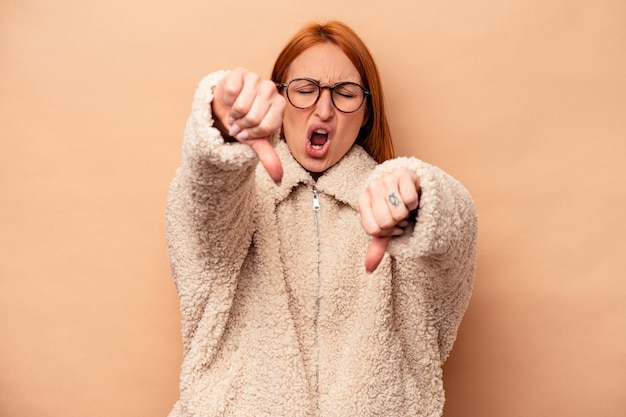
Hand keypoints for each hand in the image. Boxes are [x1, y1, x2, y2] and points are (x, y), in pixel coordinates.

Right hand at [212, 67, 285, 182]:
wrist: (228, 105)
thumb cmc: (245, 122)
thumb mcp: (256, 141)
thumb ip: (268, 157)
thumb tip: (278, 179)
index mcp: (280, 105)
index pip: (266, 126)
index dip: (252, 134)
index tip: (246, 133)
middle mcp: (271, 89)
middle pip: (253, 117)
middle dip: (241, 125)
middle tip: (238, 124)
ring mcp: (256, 78)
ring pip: (241, 105)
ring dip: (232, 114)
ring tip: (234, 114)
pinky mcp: (240, 72)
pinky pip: (230, 90)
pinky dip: (226, 100)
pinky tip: (229, 99)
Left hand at [358, 168, 420, 272]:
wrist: (411, 185)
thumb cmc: (395, 208)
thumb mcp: (385, 228)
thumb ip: (377, 247)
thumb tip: (368, 270)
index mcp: (362, 200)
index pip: (373, 230)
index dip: (386, 232)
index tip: (391, 226)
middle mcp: (371, 187)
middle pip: (386, 222)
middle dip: (397, 223)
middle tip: (400, 216)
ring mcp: (387, 178)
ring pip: (398, 212)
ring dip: (406, 213)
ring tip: (405, 206)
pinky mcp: (404, 174)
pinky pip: (410, 200)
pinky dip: (415, 203)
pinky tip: (413, 197)